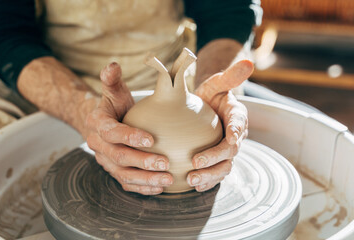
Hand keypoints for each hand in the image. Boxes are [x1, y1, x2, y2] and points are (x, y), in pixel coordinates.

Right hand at [86, 63, 172, 194]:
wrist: (103, 125)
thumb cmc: (114, 107)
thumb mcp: (114, 92)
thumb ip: (112, 80)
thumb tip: (113, 65)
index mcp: (98, 124)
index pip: (112, 132)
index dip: (129, 136)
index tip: (151, 139)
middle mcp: (98, 145)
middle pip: (118, 157)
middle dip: (142, 162)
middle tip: (165, 163)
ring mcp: (105, 161)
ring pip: (123, 174)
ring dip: (145, 179)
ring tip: (167, 179)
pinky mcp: (114, 171)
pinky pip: (126, 183)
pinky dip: (142, 188)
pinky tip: (160, 187)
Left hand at [187, 60, 253, 191]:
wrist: (207, 108)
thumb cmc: (211, 94)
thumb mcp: (217, 83)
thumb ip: (229, 76)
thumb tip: (248, 62)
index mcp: (237, 116)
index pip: (239, 123)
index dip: (236, 131)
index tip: (230, 138)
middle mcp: (236, 135)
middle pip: (230, 151)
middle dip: (215, 159)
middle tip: (195, 163)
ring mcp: (227, 150)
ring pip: (224, 167)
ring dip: (209, 175)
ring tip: (192, 179)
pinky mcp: (217, 160)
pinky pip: (215, 173)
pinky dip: (207, 181)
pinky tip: (193, 186)